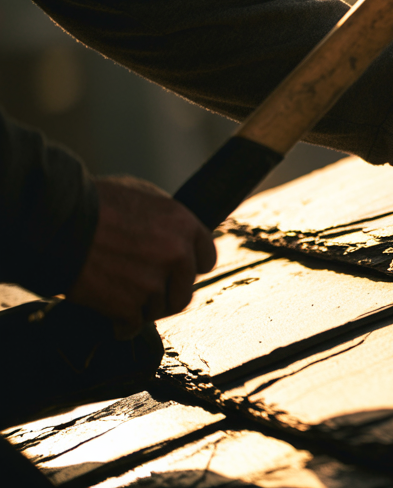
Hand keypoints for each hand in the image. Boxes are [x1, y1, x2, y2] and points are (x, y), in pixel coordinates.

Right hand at [68, 176, 216, 338]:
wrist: (57, 224)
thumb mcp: (143, 194)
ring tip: (124, 297)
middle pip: (184, 290)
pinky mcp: (128, 306)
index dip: (190, 266)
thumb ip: (167, 217)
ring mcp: (153, 282)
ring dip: (143, 307)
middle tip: (148, 290)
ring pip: (159, 309)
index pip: (206, 258)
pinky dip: (122, 325)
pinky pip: (132, 326)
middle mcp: (176, 255)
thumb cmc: (96, 203)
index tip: (177, 271)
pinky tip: (114, 318)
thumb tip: (177, 231)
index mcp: (184, 225)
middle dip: (167, 292)